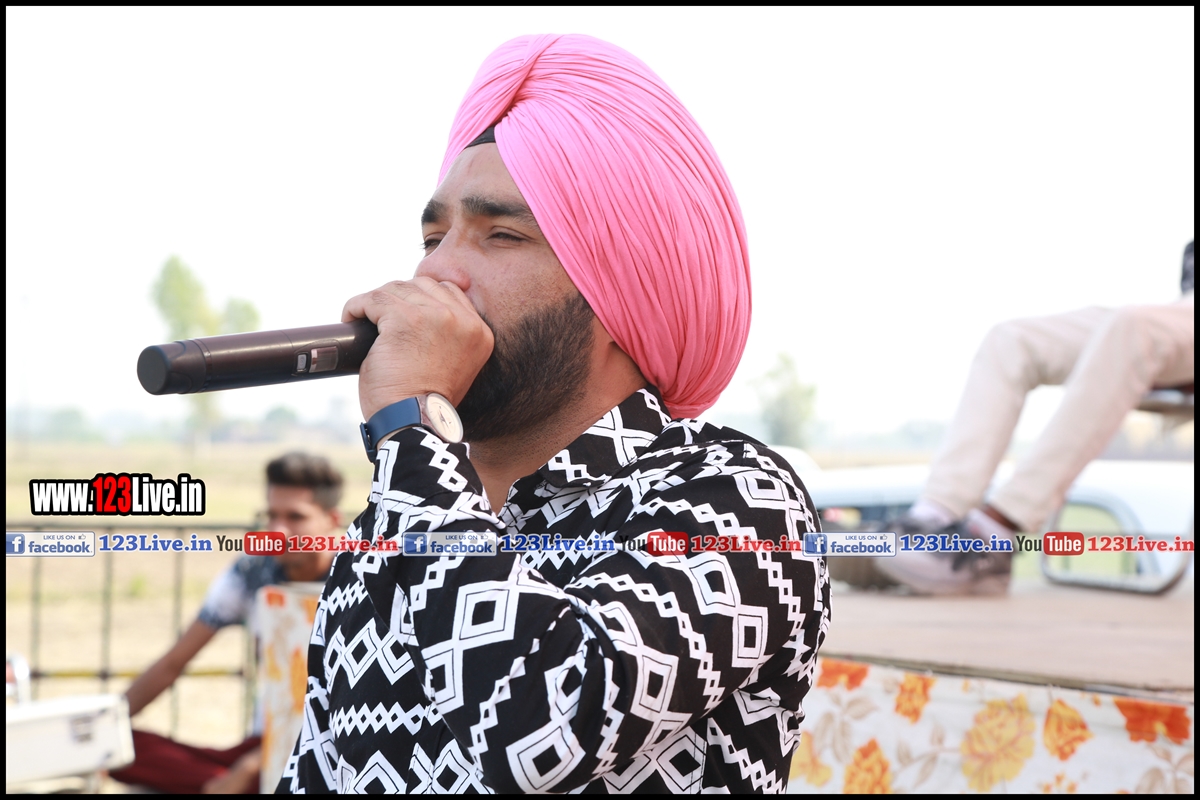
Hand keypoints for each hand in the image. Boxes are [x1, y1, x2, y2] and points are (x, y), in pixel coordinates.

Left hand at [343, 278, 493, 419]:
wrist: (412, 422)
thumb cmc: (424, 402)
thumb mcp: (452, 364)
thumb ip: (446, 335)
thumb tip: (415, 307)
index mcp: (479, 332)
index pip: (450, 292)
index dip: (422, 298)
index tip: (402, 311)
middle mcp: (463, 320)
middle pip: (424, 286)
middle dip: (399, 297)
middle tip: (379, 317)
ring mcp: (435, 316)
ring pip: (397, 289)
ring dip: (376, 301)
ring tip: (364, 318)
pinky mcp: (405, 319)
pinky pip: (374, 299)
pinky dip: (357, 306)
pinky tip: (351, 318)